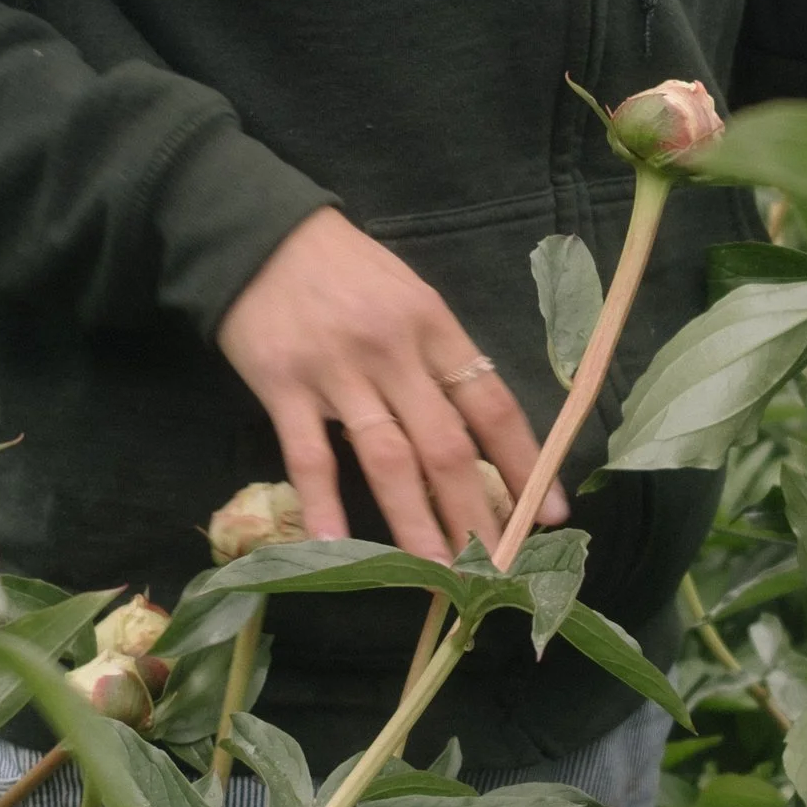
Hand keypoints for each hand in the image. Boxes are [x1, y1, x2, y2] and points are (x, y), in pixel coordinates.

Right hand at [215, 208, 558, 563]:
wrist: (257, 233)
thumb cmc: (343, 266)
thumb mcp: (408, 294)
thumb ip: (438, 356)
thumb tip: (477, 432)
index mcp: (433, 324)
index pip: (491, 404)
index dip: (522, 464)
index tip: (549, 513)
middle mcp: (393, 351)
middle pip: (445, 444)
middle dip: (476, 513)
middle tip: (497, 567)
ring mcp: (337, 372)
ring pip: (387, 459)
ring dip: (416, 522)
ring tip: (439, 574)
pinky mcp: (282, 387)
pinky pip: (309, 457)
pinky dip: (323, 505)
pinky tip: (336, 547)